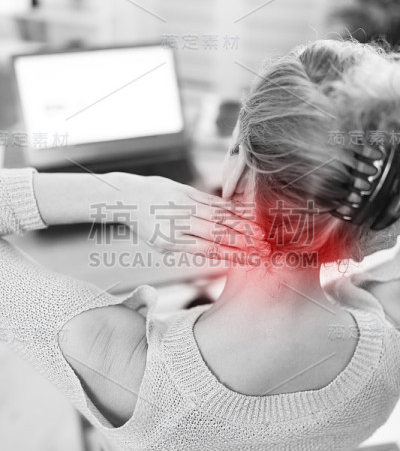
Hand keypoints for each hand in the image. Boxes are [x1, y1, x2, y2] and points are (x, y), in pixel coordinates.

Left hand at [114, 174, 263, 261]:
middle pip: (217, 232)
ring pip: (218, 215)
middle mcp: (178, 221)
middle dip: (243, 240)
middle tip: (263, 247)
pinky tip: (246, 212)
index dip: (232, 254)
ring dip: (242, 223)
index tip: (250, 259)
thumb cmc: (146, 225)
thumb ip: (189, 248)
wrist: (128, 196)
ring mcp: (183, 204)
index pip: (208, 249)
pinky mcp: (187, 191)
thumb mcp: (161, 243)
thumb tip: (219, 255)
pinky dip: (231, 207)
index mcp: (171, 240)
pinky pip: (213, 201)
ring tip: (260, 232)